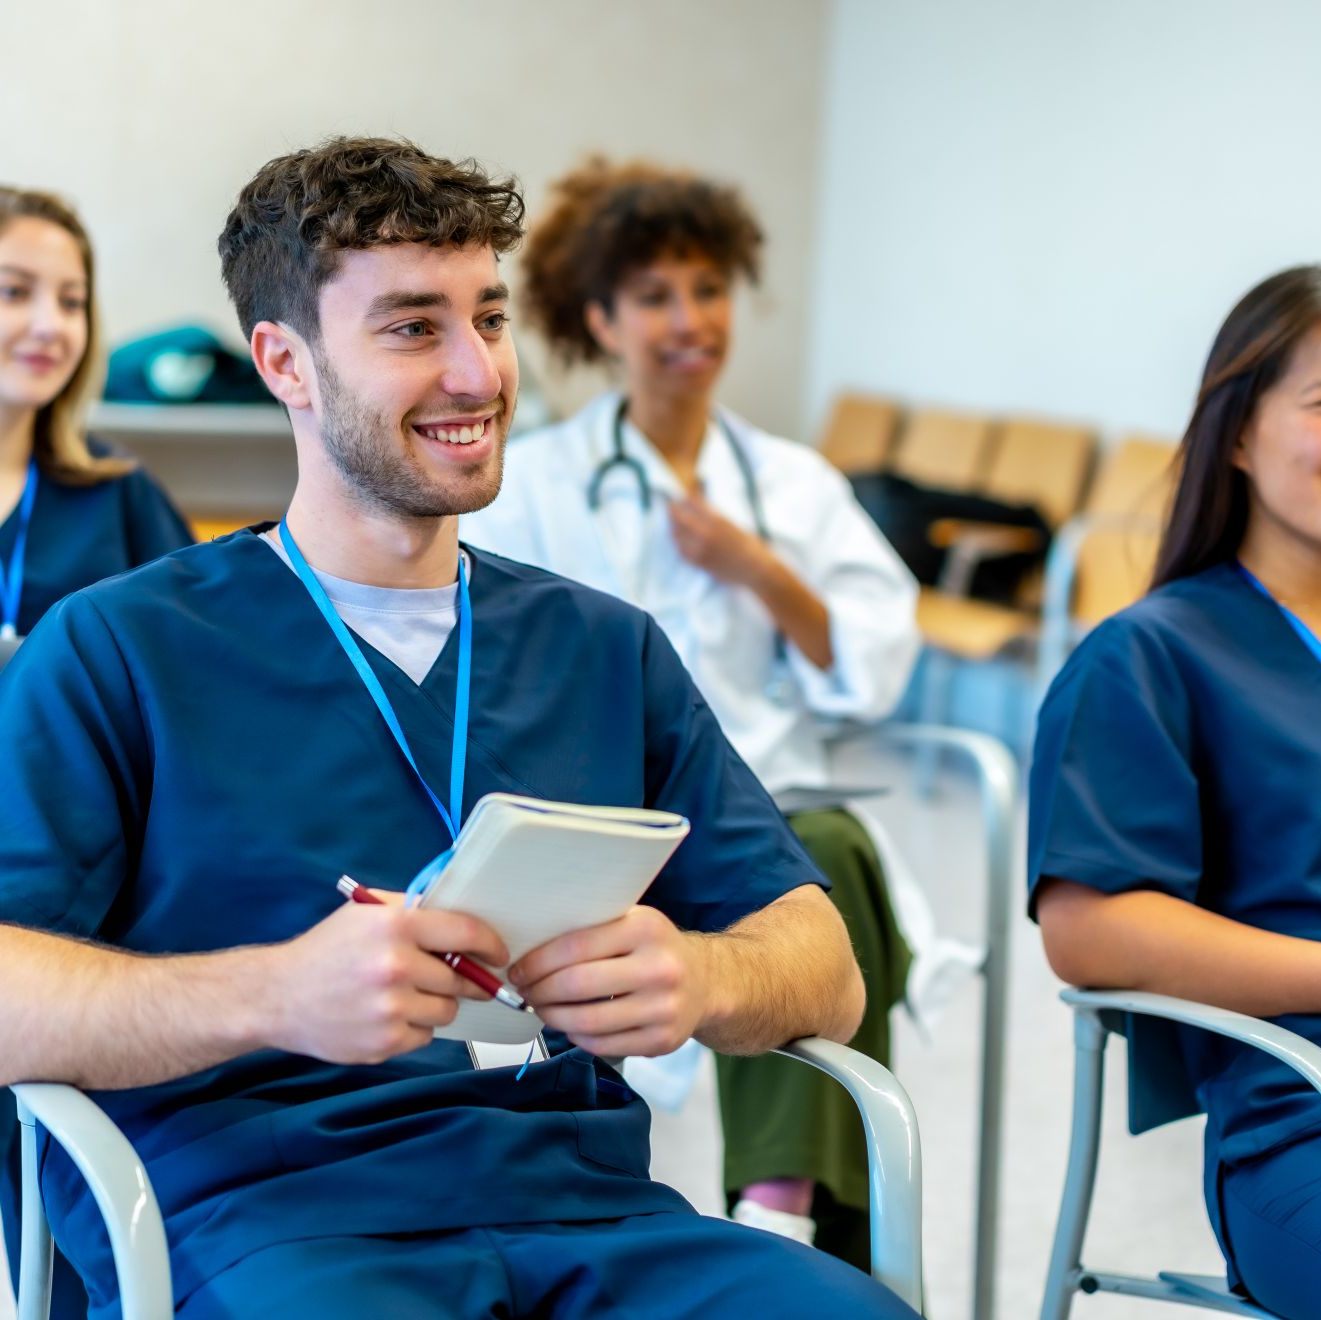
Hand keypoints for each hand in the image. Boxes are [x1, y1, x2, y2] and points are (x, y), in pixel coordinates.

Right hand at [265, 900, 508, 1064]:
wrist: (278, 997)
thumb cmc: (326, 950)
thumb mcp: (365, 912)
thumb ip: (412, 909)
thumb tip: (462, 916)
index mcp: (396, 925)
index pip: (466, 932)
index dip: (491, 944)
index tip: (499, 954)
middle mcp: (396, 965)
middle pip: (461, 977)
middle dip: (459, 978)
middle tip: (444, 976)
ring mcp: (390, 1008)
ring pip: (447, 1010)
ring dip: (435, 1004)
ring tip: (404, 995)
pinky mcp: (384, 1043)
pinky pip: (425, 1036)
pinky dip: (414, 1027)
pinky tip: (386, 1015)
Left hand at [509, 905, 710, 1056]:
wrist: (705, 982)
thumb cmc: (653, 948)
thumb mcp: (631, 922)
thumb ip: (593, 928)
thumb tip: (529, 945)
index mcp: (645, 928)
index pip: (575, 945)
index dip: (538, 961)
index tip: (518, 969)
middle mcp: (659, 968)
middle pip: (577, 985)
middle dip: (539, 991)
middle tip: (524, 992)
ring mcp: (663, 1008)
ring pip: (587, 1021)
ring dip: (552, 1017)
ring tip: (541, 1009)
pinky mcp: (662, 1042)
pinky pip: (602, 1045)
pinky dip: (577, 1037)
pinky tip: (569, 1025)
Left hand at [668, 494, 770, 586]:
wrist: (755, 569)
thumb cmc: (749, 545)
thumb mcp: (732, 524)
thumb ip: (714, 516)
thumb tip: (697, 508)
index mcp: (717, 520)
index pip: (693, 503)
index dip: (685, 499)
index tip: (682, 497)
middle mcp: (706, 533)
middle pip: (680, 517)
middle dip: (673, 511)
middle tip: (669, 507)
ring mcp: (701, 549)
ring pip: (677, 535)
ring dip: (673, 527)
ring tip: (672, 523)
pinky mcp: (699, 562)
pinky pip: (681, 551)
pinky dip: (678, 543)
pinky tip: (678, 540)